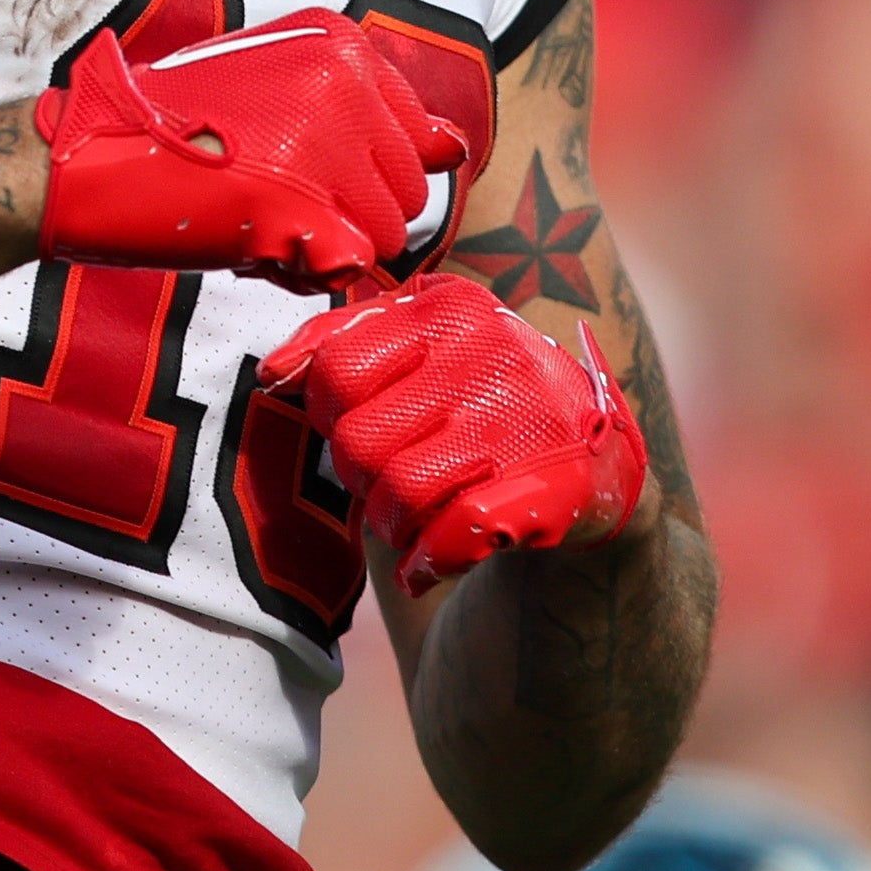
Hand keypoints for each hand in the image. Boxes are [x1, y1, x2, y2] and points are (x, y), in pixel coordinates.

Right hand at [26, 12, 473, 298]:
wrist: (81, 157)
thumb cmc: (170, 126)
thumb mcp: (273, 89)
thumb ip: (365, 114)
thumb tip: (452, 150)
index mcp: (337, 44)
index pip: (418, 137)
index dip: (366, 175)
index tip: (306, 173)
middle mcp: (340, 83)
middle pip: (407, 190)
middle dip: (352, 215)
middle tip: (273, 203)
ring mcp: (319, 142)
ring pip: (385, 234)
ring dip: (329, 247)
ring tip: (259, 222)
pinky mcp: (292, 202)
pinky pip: (349, 266)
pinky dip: (307, 273)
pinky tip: (254, 249)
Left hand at [264, 272, 646, 588]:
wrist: (596, 461)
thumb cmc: (484, 399)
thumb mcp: (421, 345)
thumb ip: (340, 343)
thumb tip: (274, 372)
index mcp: (450, 309)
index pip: (337, 371)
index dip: (331, 415)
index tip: (362, 424)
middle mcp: (493, 354)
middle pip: (359, 441)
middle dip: (362, 476)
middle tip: (394, 476)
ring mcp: (525, 421)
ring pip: (399, 493)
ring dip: (394, 523)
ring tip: (417, 515)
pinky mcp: (551, 488)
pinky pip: (454, 535)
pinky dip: (429, 561)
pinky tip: (433, 561)